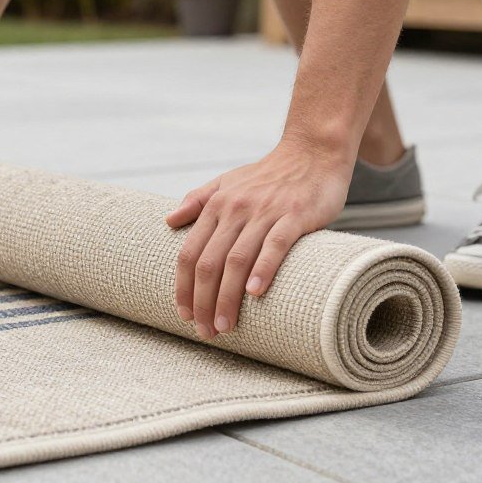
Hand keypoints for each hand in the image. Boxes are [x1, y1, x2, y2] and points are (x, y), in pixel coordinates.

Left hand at [165, 139, 351, 339]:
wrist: (313, 151)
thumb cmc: (269, 175)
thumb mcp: (227, 182)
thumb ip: (197, 200)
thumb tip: (168, 220)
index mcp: (216, 205)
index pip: (189, 253)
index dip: (183, 287)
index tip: (183, 315)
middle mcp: (235, 209)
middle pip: (209, 262)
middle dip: (202, 301)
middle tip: (204, 331)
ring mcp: (265, 212)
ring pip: (237, 260)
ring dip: (227, 297)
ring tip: (224, 326)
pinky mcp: (295, 215)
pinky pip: (275, 245)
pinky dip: (263, 269)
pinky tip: (255, 294)